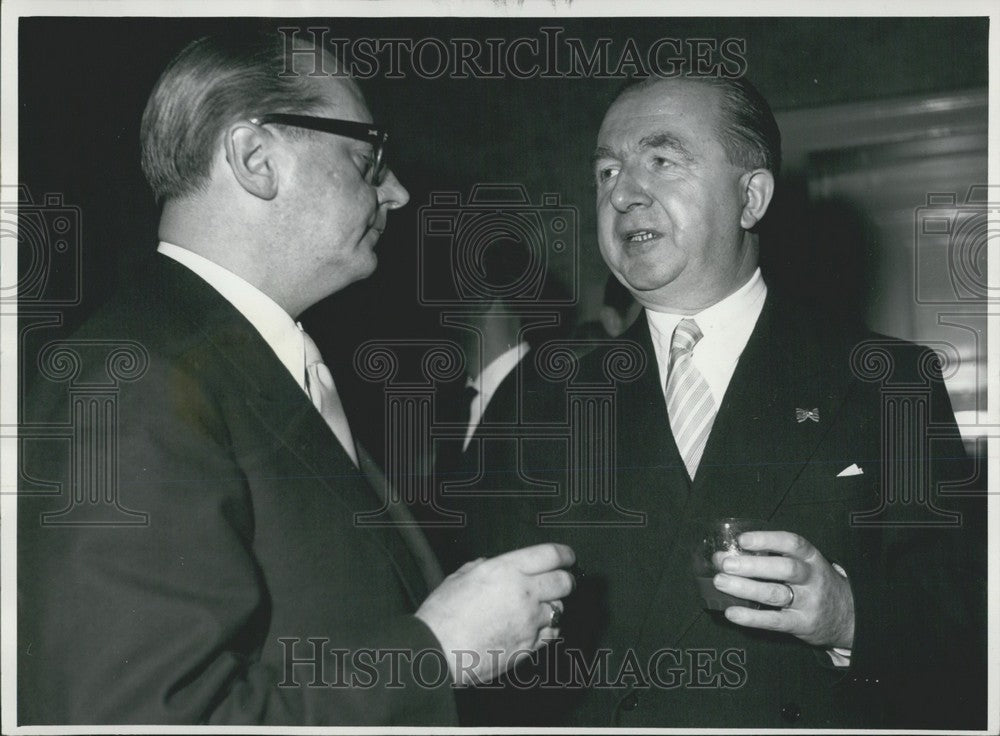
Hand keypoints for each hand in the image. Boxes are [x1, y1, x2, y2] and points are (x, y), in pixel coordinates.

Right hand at [415, 543, 574, 684]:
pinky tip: (534, 628)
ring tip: (540, 607)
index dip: (565, 555)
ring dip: (553, 606)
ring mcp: (529, 622)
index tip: (568, 557)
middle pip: (564, 583)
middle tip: (560, 581)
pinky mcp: (528, 646)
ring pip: (559, 610)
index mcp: (506, 570)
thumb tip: (489, 565)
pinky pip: (550, 635)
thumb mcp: (459, 578)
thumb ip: (480, 567)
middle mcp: (524, 593)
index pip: (551, 555)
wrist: (437, 652)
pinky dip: (546, 630)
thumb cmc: (442, 615)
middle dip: (565, 580)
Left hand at [712, 531, 853, 648]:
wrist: (849, 617)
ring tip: (721, 582)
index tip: (742, 539)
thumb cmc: (815, 584)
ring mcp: (808, 603)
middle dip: (752, 565)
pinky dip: (751, 617)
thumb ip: (774, 557)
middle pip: (784, 569)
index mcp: (812, 558)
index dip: (767, 540)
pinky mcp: (802, 624)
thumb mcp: (806, 565)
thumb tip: (727, 554)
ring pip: (776, 594)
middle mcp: (812, 578)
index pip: (793, 543)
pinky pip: (774, 621)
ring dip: (745, 588)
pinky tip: (732, 612)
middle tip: (726, 563)